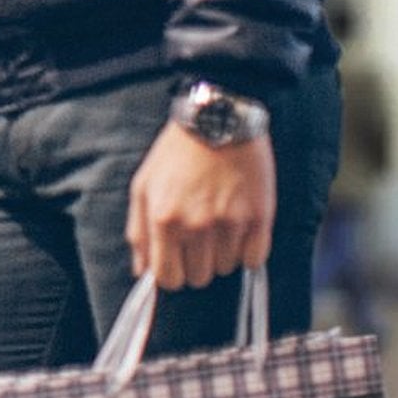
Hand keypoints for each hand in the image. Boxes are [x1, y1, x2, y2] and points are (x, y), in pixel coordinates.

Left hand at [126, 121, 275, 290]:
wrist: (217, 118)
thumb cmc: (176, 153)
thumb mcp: (144, 185)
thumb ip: (139, 231)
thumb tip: (141, 271)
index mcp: (163, 219)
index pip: (168, 278)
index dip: (171, 273)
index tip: (177, 260)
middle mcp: (195, 225)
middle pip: (198, 277)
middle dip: (196, 261)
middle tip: (199, 233)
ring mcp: (229, 223)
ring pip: (225, 268)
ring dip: (221, 251)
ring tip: (218, 219)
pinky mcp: (259, 218)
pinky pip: (254, 259)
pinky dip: (248, 249)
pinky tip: (239, 224)